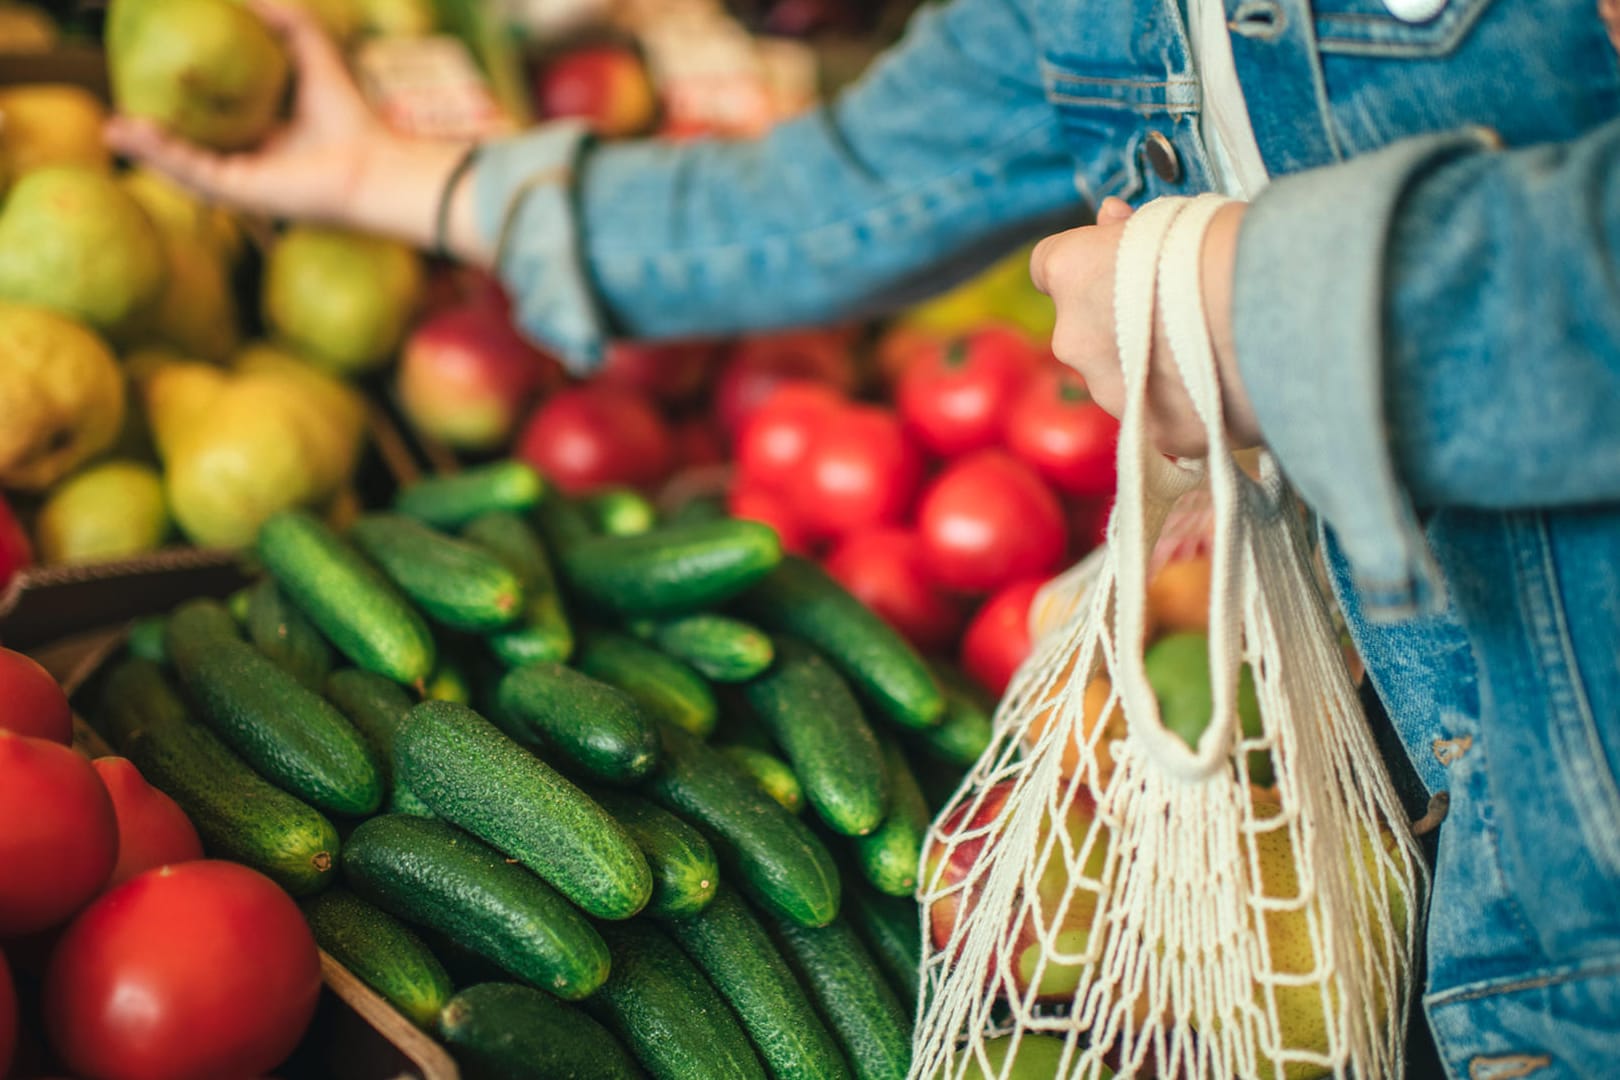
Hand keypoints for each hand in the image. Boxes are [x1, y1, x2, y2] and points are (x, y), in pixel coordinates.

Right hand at [104, 1, 484, 257]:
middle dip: (150, 133)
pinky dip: (159, 155)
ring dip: (145, 147)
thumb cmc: (349, 114)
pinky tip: (131, 134)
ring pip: (180, 164)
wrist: (372, 164)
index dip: (178, 102)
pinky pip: (189, 173)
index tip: (144, 76)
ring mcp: (241, 181)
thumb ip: (282, 19)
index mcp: (263, 134)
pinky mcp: (239, 195)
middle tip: (117, 109)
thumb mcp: (311, 50)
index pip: (211, 120)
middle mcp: (248, 160)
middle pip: (188, 147)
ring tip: (111, 126)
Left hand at [1029, 197, 1260, 457]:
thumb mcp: (1172, 218)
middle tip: (1180, 310)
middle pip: (1087, 329)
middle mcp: (1075, 338)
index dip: (1085, 266)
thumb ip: (1127, 230)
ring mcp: (1110, 392)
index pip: (1050, 267)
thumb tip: (1111, 220)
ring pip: (1121, 378)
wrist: (1276, 315)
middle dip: (1121, 322)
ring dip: (1152, 367)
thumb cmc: (1227, 250)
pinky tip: (1226, 385)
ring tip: (1212, 349)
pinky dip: (1186, 405)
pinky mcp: (1154, 433)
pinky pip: (1162, 416)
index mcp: (1072, 273)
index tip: (1112, 265)